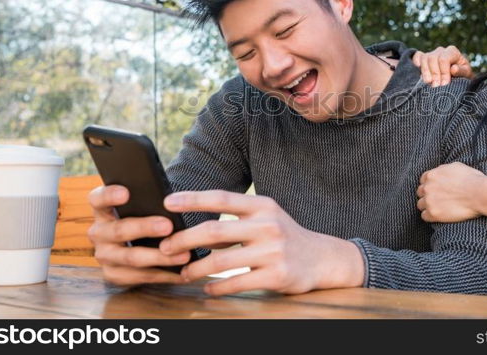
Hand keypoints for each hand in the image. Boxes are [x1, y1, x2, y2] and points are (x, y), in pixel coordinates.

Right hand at [87, 185, 190, 285]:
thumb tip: (172, 198)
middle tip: (168, 226)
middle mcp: (99, 232)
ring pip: (131, 257)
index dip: (110, 195)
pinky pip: (139, 276)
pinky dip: (162, 274)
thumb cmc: (142, 216)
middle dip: (145, 228)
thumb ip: (147, 200)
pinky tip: (181, 272)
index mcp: (103, 210)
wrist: (133, 244)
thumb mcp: (140, 205)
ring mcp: (104, 255)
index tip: (126, 193)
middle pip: (119, 230)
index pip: (98, 199)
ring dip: (159, 257)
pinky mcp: (113, 274)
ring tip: (184, 255)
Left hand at [159, 190, 364, 295]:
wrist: (322, 258)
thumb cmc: (284, 236)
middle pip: (215, 232)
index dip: (192, 199)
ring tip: (184, 273)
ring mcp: (273, 251)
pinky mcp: (276, 275)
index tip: (167, 202)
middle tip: (165, 248)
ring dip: (196, 269)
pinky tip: (208, 288)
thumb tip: (192, 226)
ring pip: (222, 262)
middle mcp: (268, 225)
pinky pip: (237, 283)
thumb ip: (236, 219)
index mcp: (263, 206)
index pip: (222, 198)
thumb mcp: (266, 217)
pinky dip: (217, 287)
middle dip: (184, 240)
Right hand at [412, 45, 472, 85]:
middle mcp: (441, 50)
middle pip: (432, 58)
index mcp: (452, 52)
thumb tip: (453, 69)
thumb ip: (461, 71)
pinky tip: (418, 69)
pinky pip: (417, 56)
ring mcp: (432, 54)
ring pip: (424, 58)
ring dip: (425, 72)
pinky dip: (416, 61)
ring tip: (428, 83)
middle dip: (434, 73)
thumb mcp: (467, 74)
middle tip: (436, 86)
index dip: (443, 72)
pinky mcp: (424, 59)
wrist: (458, 79)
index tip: (444, 84)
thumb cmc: (463, 76)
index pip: (443, 59)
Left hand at [416, 162, 486, 221]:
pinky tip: (439, 215)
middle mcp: (427, 187)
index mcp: (431, 175)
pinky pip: (424, 216)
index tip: (436, 190)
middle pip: (420, 193)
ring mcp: (429, 201)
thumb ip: (443, 170)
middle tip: (438, 199)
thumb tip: (441, 172)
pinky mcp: (433, 213)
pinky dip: (430, 216)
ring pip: (420, 205)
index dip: (430, 185)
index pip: (423, 180)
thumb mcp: (455, 166)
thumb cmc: (472, 179)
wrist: (479, 194)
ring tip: (438, 208)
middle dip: (428, 195)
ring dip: (428, 206)